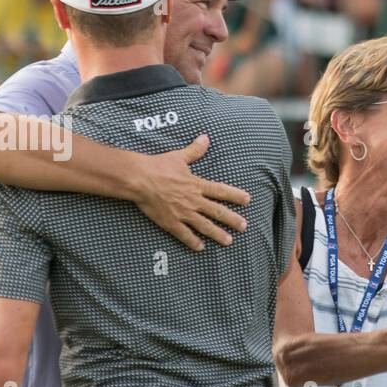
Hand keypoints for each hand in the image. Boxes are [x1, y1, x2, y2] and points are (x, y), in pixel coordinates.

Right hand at [133, 135, 250, 249]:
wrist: (139, 179)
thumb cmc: (158, 166)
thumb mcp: (179, 157)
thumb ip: (194, 150)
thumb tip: (205, 138)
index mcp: (196, 185)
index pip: (221, 191)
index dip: (235, 195)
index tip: (247, 200)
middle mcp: (193, 200)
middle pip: (217, 211)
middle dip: (232, 219)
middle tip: (243, 226)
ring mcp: (183, 212)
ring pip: (205, 226)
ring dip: (218, 234)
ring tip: (228, 241)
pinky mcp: (170, 222)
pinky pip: (184, 234)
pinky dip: (193, 242)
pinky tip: (200, 247)